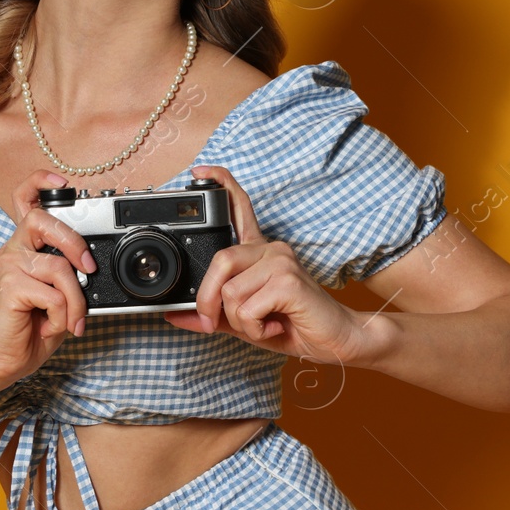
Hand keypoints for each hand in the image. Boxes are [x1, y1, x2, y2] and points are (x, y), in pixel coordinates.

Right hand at [0, 169, 97, 394]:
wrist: (5, 360)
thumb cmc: (32, 327)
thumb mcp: (60, 295)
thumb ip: (71, 274)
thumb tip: (92, 266)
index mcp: (26, 246)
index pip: (25, 199)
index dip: (41, 182)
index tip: (62, 183)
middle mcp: (14, 249)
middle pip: (43, 219)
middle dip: (74, 242)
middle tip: (88, 268)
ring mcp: (9, 266)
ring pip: (59, 267)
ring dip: (75, 300)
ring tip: (71, 320)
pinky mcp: (10, 286)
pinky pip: (53, 294)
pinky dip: (62, 315)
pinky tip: (51, 326)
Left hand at [163, 164, 374, 365]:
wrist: (335, 339)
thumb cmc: (292, 324)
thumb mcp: (242, 320)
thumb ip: (211, 313)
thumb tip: (174, 315)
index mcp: (259, 252)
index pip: (240, 208)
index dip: (221, 186)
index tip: (200, 170)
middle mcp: (271, 249)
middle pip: (220, 260)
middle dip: (208, 300)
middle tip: (212, 322)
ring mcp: (281, 260)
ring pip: (231, 291)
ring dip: (239, 321)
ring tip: (262, 324)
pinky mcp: (289, 280)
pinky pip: (247, 307)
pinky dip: (254, 327)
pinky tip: (273, 326)